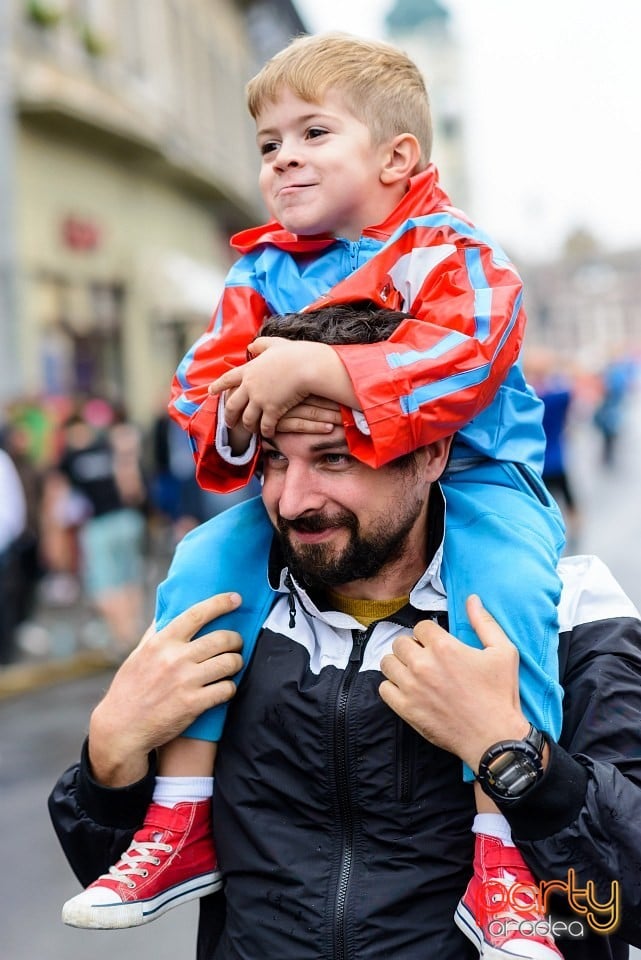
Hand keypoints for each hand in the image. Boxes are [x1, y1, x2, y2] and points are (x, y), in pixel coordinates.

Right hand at [88, 593, 243, 786]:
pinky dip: (230, 687)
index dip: (220, 603)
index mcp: (161, 642)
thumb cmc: (130, 688)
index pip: (197, 614)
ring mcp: (185, 682)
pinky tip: (224, 687)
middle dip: (235, 640)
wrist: (121, 728)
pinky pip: (226, 689)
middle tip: (236, 643)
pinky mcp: (194, 704)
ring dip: (236, 663)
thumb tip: (168, 609)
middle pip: (222, 638)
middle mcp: (175, 659)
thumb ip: (156, 632)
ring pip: (229, 663)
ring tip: (233, 664)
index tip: (235, 598)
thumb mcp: (138, 655)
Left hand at [208, 338, 354, 436]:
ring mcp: (260, 400)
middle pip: (232, 405)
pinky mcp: (272, 410)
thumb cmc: (293, 353)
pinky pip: (265, 426)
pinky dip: (265, 431)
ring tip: (250, 431)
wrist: (306, 366)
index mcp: (249, 370)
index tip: (210, 392)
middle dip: (229, 416)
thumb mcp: (274, 344)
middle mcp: (250, 386)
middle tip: (229, 423)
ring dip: (248, 426)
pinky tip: (267, 434)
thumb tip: (251, 346)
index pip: (228, 379)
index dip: (218, 386)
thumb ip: (260, 344)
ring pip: (247, 419)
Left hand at [379, 595, 528, 770]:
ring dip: (399, 664)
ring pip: (388, 662)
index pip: (420, 626)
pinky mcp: (406, 709)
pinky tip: (407, 689)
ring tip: (413, 672)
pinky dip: (392, 686)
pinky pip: (384, 689)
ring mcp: (411, 688)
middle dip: (412, 647)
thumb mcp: (503, 652)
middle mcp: (423, 664)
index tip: (437, 644)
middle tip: (425, 658)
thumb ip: (484, 622)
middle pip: (400, 642)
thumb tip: (471, 599)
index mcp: (444, 647)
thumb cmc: (501, 695)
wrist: (494, 737)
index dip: (429, 634)